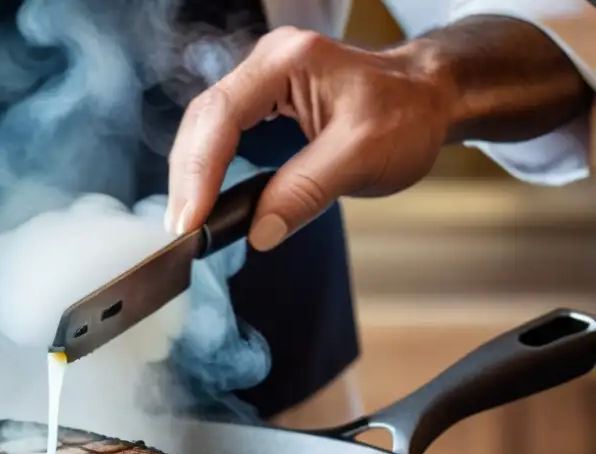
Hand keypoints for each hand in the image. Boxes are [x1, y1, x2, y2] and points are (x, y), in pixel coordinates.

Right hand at [165, 27, 455, 250]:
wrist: (431, 100)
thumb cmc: (406, 116)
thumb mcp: (361, 156)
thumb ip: (306, 191)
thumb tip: (258, 231)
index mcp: (287, 62)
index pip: (222, 115)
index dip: (200, 171)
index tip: (191, 219)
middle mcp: (267, 64)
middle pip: (203, 121)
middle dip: (188, 178)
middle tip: (182, 230)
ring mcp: (262, 81)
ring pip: (205, 128)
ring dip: (191, 176)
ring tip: (187, 222)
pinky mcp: (263, 102)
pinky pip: (220, 134)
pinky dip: (206, 169)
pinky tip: (202, 199)